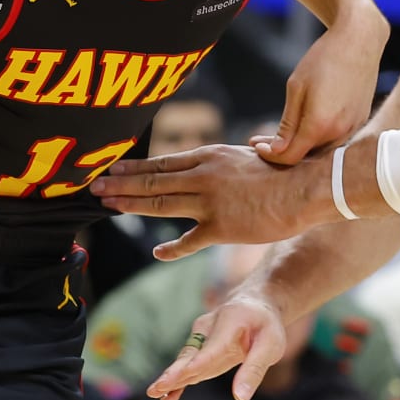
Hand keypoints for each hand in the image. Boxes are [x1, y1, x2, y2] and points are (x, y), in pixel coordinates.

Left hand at [93, 146, 328, 258]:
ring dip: (130, 205)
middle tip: (94, 187)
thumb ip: (237, 159)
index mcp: (209, 157)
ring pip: (160, 204)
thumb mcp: (254, 154)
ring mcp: (209, 202)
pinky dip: (172, 248)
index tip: (112, 168)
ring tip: (107, 206)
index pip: (162, 163)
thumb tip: (246, 146)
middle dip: (120, 184)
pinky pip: (189, 240)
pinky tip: (157, 253)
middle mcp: (202, 176)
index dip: (134, 168)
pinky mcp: (221, 227)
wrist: (305, 188)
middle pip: (152, 181)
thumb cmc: (287, 170)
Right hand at [147, 289, 286, 399]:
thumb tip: (240, 397)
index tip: (184, 375)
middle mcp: (209, 328)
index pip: (212, 347)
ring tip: (155, 393)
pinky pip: (187, 365)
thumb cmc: (265, 325)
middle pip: (191, 353)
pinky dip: (178, 380)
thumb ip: (254, 370)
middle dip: (175, 372)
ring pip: (185, 360)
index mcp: (229, 323)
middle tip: (159, 386)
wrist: (255, 303)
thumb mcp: (271, 345)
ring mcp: (201, 337)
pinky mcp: (199, 348)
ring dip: (171, 377)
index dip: (198, 363)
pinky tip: (167, 397)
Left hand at [253, 11, 385, 165]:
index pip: (290, 157)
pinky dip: (318, 137)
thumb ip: (288, 124)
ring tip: (282, 133)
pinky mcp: (360, 120)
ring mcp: (352, 127)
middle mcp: (339, 132)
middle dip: (283, 151)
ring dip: (302, 145)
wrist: (359, 40)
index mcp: (319, 125)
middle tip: (262, 139)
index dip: (270, 155)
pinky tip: (307, 124)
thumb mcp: (296, 88)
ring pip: (322, 149)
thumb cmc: (324, 59)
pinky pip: (335, 138)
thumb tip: (276, 150)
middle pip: (306, 156)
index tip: (256, 144)